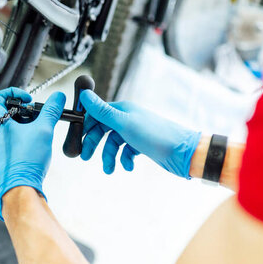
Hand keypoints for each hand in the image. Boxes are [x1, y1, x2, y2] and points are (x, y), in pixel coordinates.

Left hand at [0, 88, 65, 219]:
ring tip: (41, 128)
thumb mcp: (43, 130)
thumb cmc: (26, 160)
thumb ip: (51, 111)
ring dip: (27, 123)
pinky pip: (14, 138)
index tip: (29, 99)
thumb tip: (58, 97)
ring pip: (12, 125)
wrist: (21, 187)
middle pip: (7, 110)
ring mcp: (0, 144)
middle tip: (38, 114)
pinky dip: (26, 135)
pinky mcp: (7, 154)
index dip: (14, 92)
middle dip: (25, 110)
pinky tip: (39, 142)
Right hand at [79, 90, 200, 177]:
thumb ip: (102, 111)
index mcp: (123, 110)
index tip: (78, 138)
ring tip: (109, 169)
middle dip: (94, 144)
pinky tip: (128, 166)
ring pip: (113, 143)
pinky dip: (124, 160)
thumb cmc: (156, 135)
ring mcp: (135, 132)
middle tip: (86, 157)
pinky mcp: (142, 145)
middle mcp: (128, 119)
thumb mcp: (124, 124)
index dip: (86, 126)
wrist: (184, 153)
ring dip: (109, 156)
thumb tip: (84, 94)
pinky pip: (126, 152)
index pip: (96, 114)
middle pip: (103, 130)